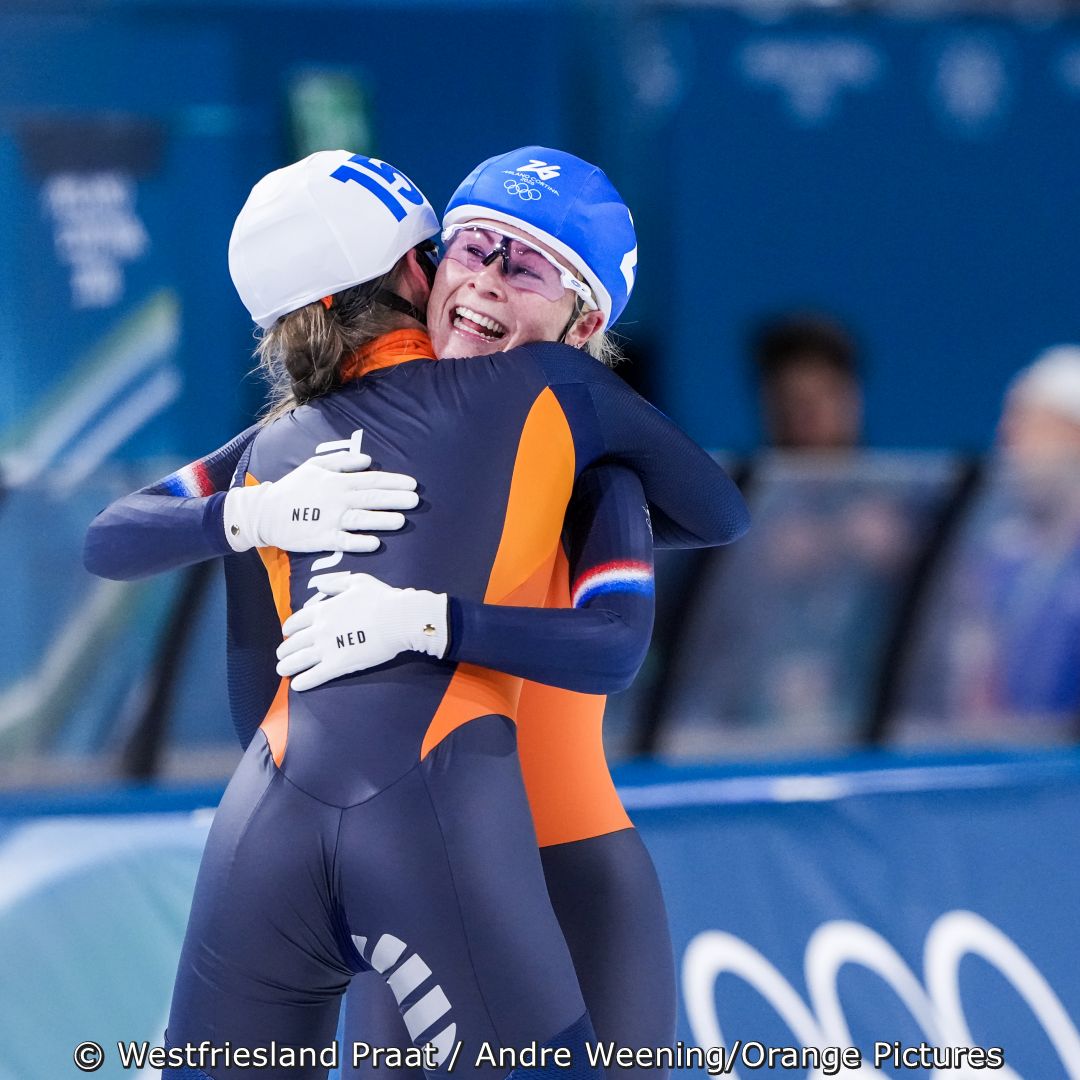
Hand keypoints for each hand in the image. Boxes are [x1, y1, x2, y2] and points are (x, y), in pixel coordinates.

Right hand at [224, 448, 418, 552]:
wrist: (266, 512)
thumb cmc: (293, 488)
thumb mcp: (315, 466)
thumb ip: (342, 461)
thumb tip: (368, 461)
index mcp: (337, 481)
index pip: (372, 480)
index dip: (393, 482)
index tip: (413, 484)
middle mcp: (337, 500)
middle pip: (371, 498)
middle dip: (395, 499)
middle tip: (415, 500)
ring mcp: (329, 519)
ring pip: (361, 519)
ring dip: (382, 519)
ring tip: (401, 520)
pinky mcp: (322, 538)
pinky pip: (344, 541)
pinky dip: (359, 542)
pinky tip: (375, 543)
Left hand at [276, 572, 447, 690]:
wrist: (398, 618)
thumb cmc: (381, 598)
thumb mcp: (357, 582)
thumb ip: (335, 584)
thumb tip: (320, 586)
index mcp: (323, 609)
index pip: (296, 621)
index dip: (289, 628)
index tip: (287, 633)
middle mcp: (319, 629)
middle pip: (293, 642)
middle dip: (284, 649)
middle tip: (282, 655)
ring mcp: (327, 648)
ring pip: (299, 660)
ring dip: (287, 666)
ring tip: (282, 670)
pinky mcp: (337, 665)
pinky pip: (315, 676)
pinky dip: (303, 681)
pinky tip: (297, 685)